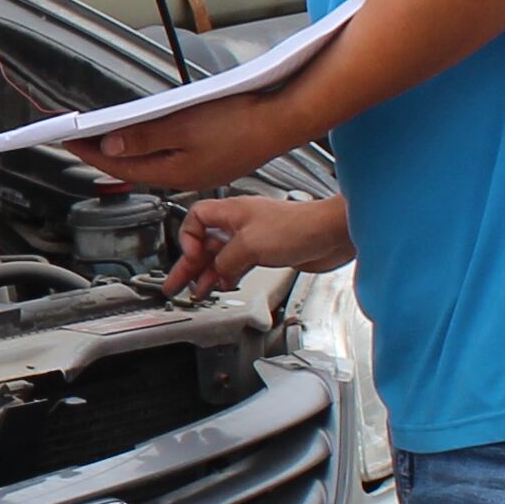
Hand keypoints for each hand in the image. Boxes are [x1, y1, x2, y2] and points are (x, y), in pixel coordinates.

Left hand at [85, 88, 324, 193]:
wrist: (285, 119)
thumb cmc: (241, 120)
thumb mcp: (182, 124)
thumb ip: (143, 137)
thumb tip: (109, 144)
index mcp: (174, 173)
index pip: (119, 164)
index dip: (89, 152)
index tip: (67, 140)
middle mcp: (185, 179)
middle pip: (133, 166)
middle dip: (103, 153)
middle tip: (79, 139)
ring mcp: (200, 172)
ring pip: (153, 163)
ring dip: (128, 150)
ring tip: (105, 137)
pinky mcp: (212, 162)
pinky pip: (172, 157)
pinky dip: (153, 147)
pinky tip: (149, 137)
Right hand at [164, 192, 351, 299]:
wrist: (331, 234)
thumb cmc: (299, 227)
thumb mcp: (250, 244)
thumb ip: (226, 259)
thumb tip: (215, 272)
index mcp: (232, 212)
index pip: (195, 219)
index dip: (187, 239)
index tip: (189, 257)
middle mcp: (240, 223)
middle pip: (205, 242)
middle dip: (188, 264)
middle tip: (173, 283)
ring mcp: (254, 238)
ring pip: (221, 256)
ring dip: (207, 274)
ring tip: (193, 291)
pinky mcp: (267, 252)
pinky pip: (238, 264)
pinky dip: (227, 275)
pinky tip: (222, 285)